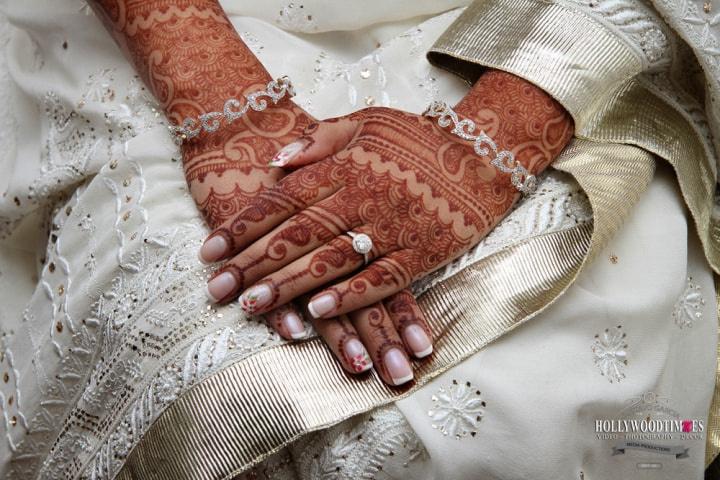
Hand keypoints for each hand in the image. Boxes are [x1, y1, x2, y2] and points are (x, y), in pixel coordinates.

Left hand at [200, 71, 573, 381]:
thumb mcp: (367, 121)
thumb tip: (274, 161)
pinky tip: (318, 313)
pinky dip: (349, 297)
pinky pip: (381, 279)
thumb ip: (320, 139)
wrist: (484, 152)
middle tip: (218, 290)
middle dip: (252, 264)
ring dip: (289, 285)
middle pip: (297, 235)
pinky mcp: (421, 253)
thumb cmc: (420, 137)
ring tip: (252, 306)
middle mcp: (361, 197)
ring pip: (331, 260)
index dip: (242, 227)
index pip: (281, 200)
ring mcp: (392, 227)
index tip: (209, 253)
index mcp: (344, 166)